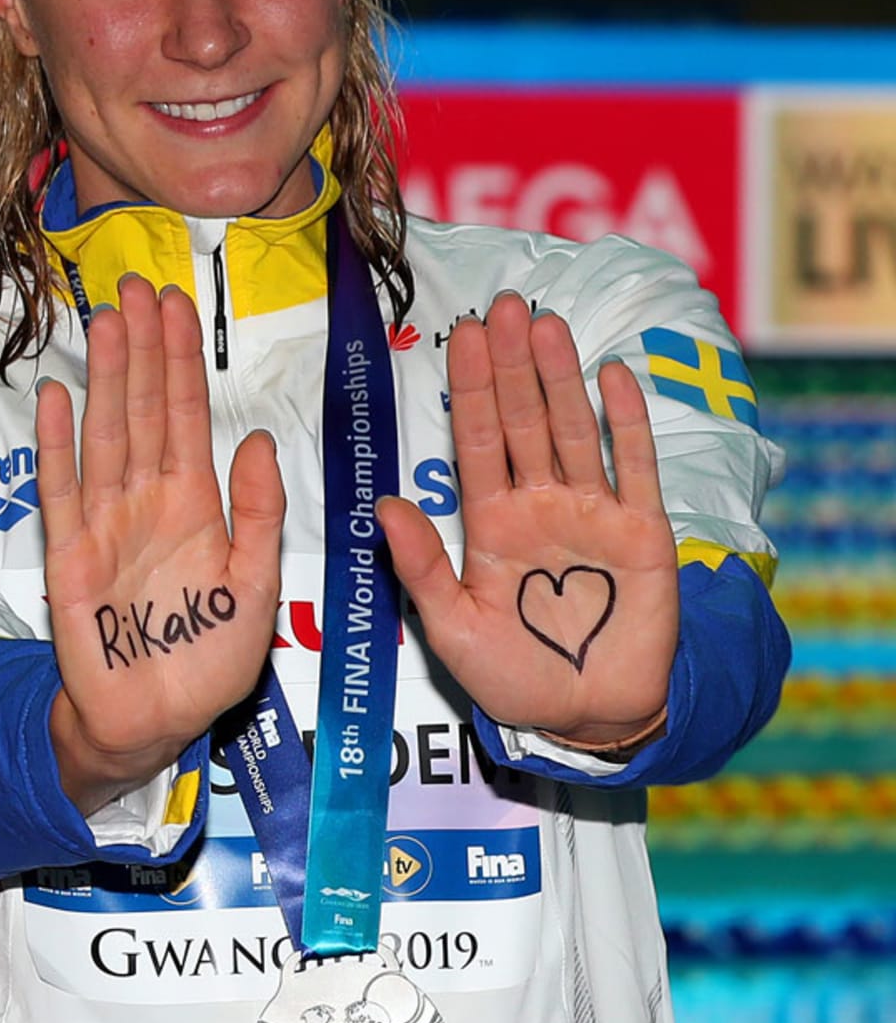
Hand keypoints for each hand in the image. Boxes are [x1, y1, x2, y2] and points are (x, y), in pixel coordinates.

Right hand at [39, 277, 286, 809]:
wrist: (154, 721)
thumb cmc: (207, 663)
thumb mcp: (257, 588)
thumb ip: (259, 515)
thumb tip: (259, 441)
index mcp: (196, 505)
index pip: (187, 415)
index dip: (181, 359)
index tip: (176, 304)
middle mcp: (147, 502)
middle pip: (143, 409)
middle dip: (142, 347)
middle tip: (137, 286)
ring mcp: (105, 523)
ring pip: (105, 433)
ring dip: (104, 376)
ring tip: (104, 320)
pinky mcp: (69, 554)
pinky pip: (61, 488)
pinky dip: (56, 442)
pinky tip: (54, 396)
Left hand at [377, 294, 675, 749]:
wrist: (586, 715)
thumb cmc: (511, 676)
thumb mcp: (452, 626)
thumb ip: (421, 566)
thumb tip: (380, 506)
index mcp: (490, 523)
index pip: (477, 443)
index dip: (470, 391)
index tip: (458, 337)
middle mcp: (540, 505)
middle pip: (523, 422)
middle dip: (510, 365)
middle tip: (500, 306)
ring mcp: (592, 513)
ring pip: (574, 431)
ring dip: (561, 378)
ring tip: (545, 324)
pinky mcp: (642, 531)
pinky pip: (636, 467)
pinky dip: (628, 422)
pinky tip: (615, 375)